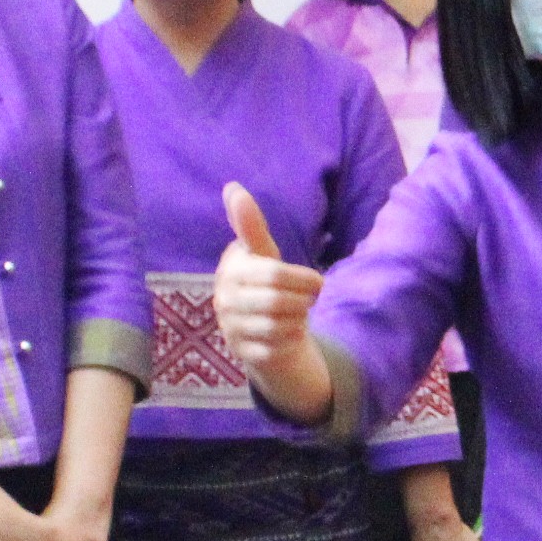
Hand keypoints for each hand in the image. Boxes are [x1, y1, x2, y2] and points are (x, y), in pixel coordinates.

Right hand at [216, 183, 333, 421]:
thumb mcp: (264, 254)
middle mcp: (224, 299)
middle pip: (279, 301)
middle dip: (303, 301)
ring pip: (280, 325)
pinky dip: (293, 340)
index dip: (304, 279)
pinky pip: (278, 347)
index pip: (274, 274)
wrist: (264, 330)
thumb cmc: (266, 285)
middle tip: (307, 301)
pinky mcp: (242, 353)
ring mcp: (230, 328)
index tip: (317, 282)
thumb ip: (250, 225)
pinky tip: (291, 334)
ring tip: (297, 315)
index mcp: (231, 270)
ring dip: (299, 320)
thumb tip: (232, 186)